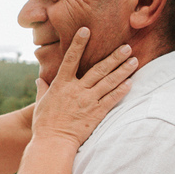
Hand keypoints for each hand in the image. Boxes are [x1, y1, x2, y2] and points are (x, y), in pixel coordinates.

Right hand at [32, 29, 137, 145]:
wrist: (53, 143)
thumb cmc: (44, 124)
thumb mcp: (41, 104)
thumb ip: (42, 89)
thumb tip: (40, 79)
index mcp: (61, 84)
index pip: (71, 59)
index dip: (78, 44)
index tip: (86, 30)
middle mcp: (76, 90)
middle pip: (98, 69)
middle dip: (114, 57)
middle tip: (127, 46)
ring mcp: (88, 101)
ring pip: (109, 82)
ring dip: (123, 70)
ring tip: (134, 60)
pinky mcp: (96, 114)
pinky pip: (112, 99)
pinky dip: (121, 90)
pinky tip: (130, 82)